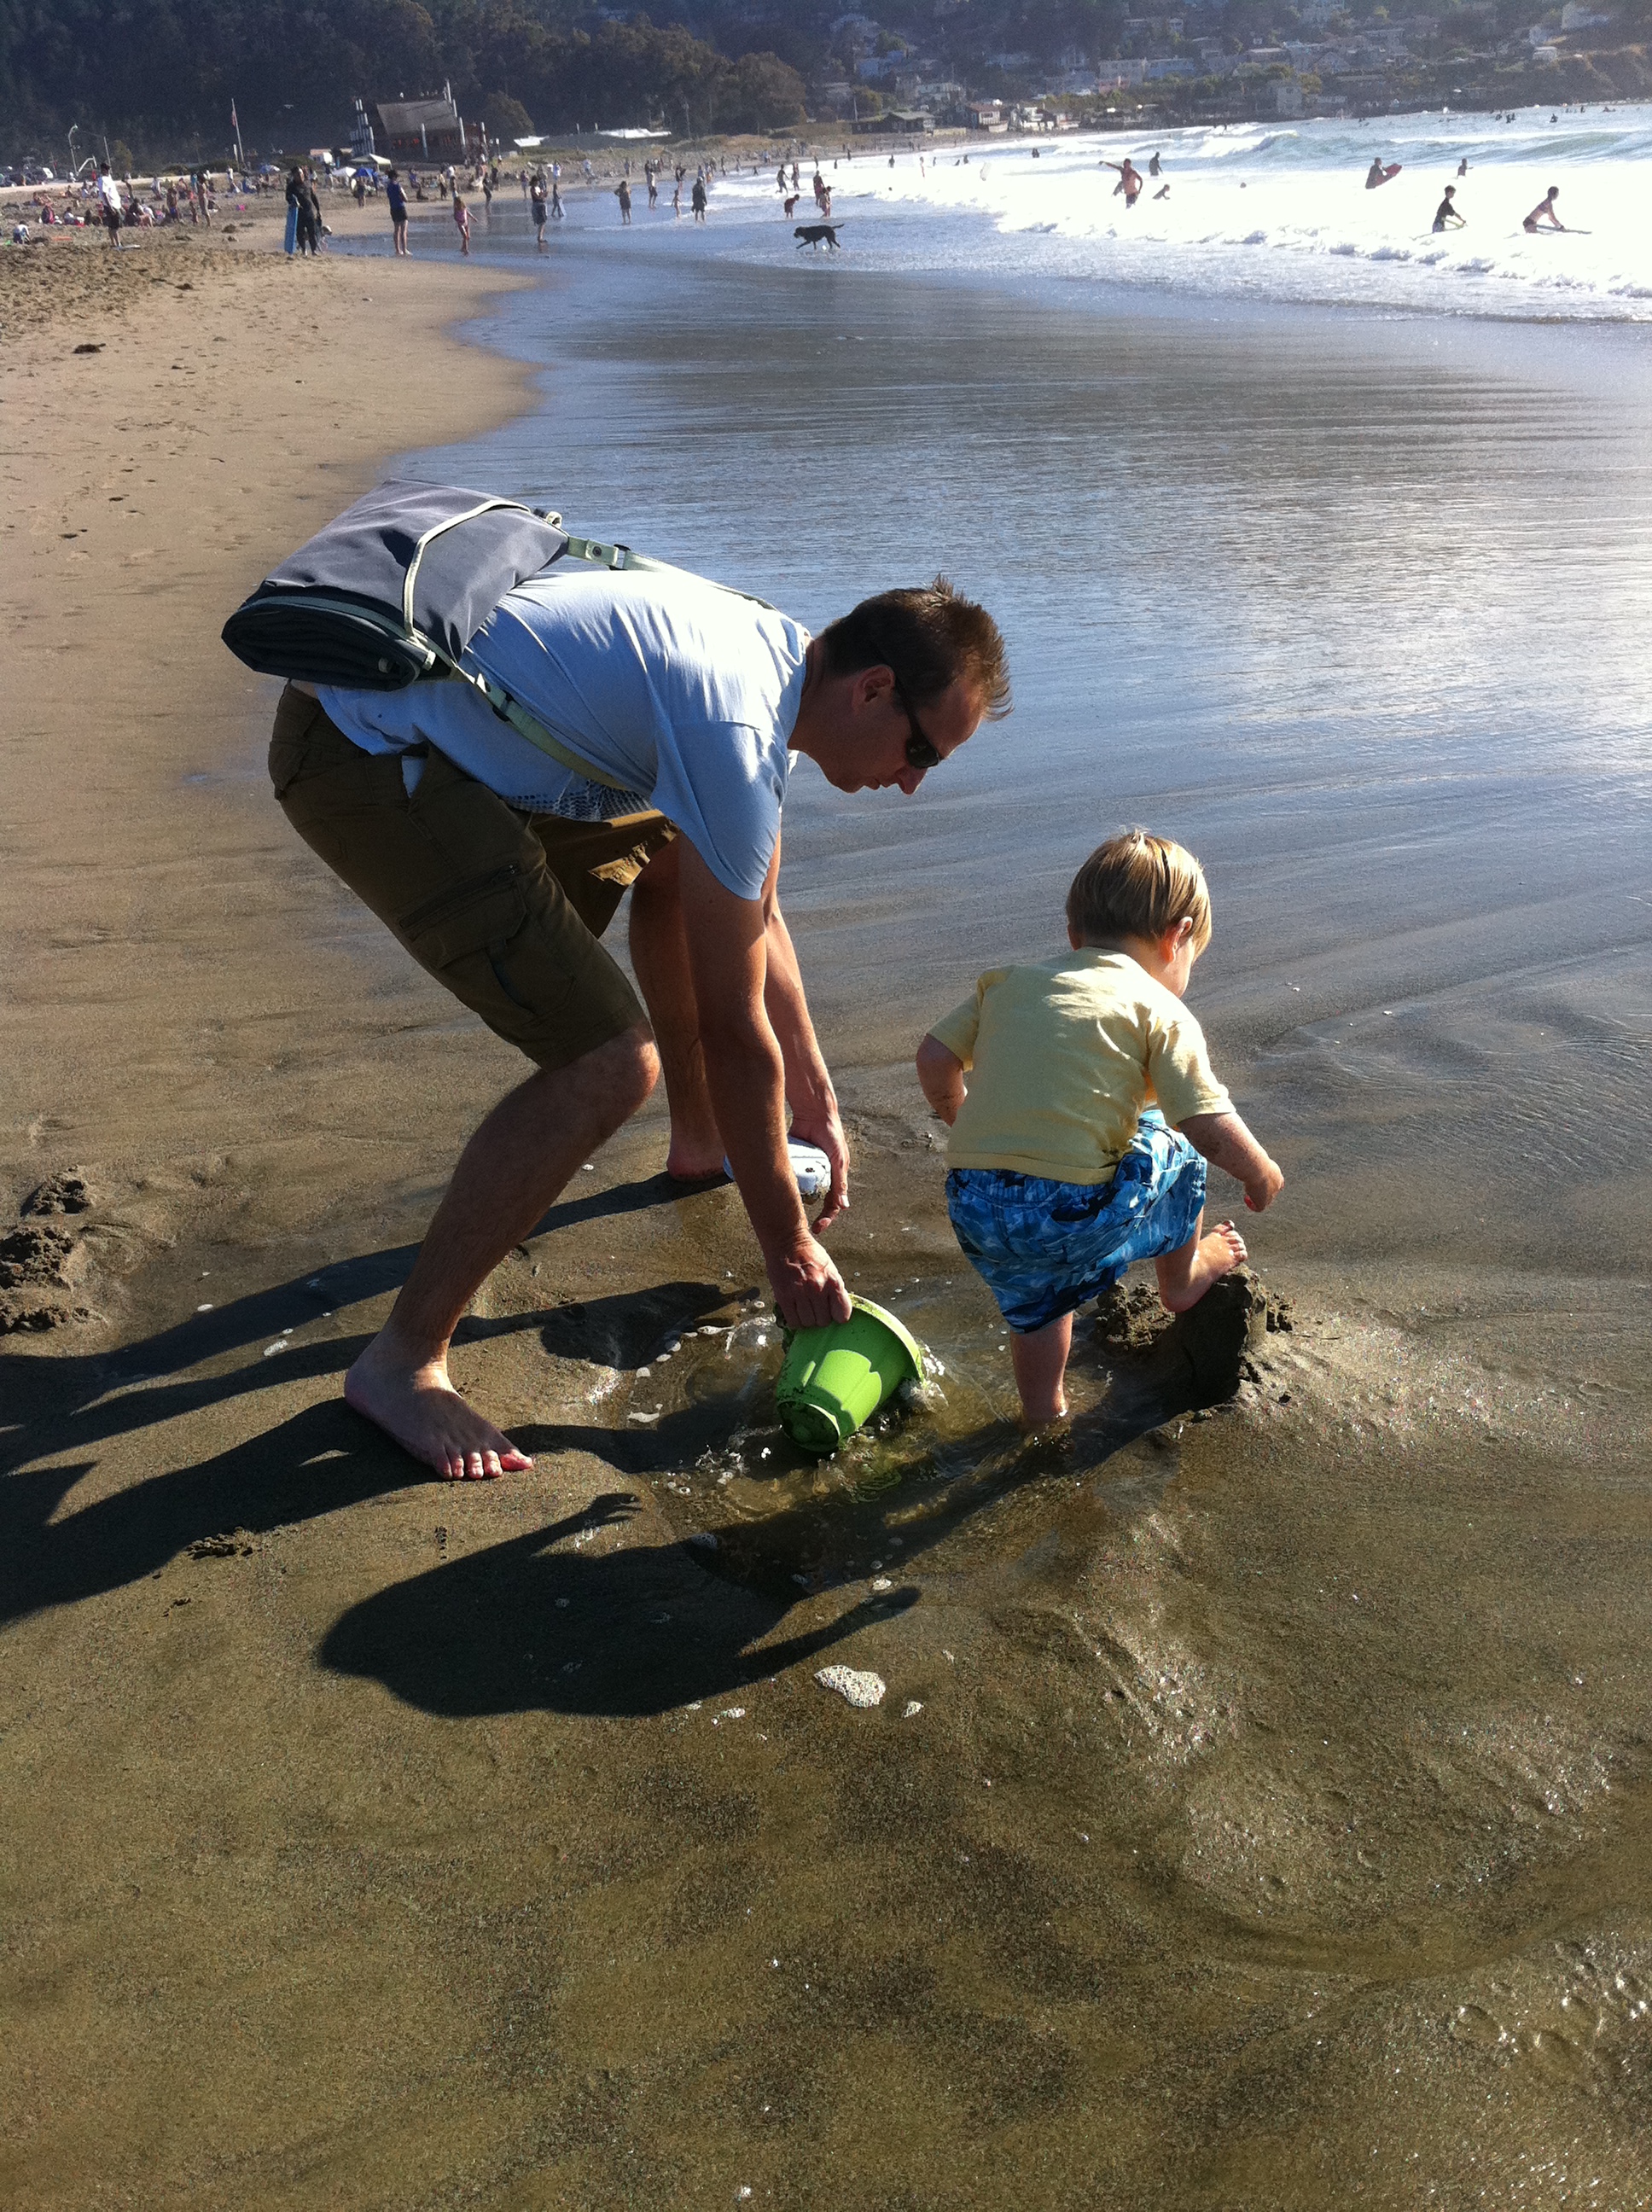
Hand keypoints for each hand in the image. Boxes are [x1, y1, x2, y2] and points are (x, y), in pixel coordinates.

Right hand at [768, 1231, 851, 1330]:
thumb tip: (837, 1313)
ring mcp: (800, 1293)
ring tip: (804, 1308)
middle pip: (823, 1322)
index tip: (832, 1314)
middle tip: (815, 1308)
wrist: (787, 1242)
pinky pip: (793, 1321)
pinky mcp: (784, 1296)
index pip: (842, 1315)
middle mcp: (818, 1288)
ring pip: (808, 1323)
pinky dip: (795, 1320)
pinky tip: (795, 1312)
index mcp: (833, 1281)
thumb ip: (835, 1290)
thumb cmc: (809, 1255)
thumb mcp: (830, 1269)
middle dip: (820, 1318)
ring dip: (806, 1319)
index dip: (837, 1316)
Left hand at [788, 1100, 849, 1229]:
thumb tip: (844, 1206)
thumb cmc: (832, 1136)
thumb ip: (840, 1183)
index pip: (832, 1205)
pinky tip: (780, 1193)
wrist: (814, 1114)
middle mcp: (820, 1176)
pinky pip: (791, 1177)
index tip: (818, 1227)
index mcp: (834, 1178)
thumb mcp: (838, 1161)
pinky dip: (787, 1185)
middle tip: (802, 1226)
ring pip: (802, 1191)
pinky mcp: (795, 1162)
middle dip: (810, 1215)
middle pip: (815, 1201)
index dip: (826, 1218)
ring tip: (788, 1211)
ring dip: (797, 1202)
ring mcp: (807, 1170)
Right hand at [1244, 1157, 1284, 1212]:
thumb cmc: (1252, 1159)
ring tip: (1248, 1195)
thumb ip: (1251, 1158)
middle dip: (1262, 1192)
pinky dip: (1252, 1205)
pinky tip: (1246, 1199)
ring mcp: (1271, 1194)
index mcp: (1276, 1173)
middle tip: (1252, 1190)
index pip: (1278, 1181)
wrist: (1256, 1167)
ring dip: (1257, 1199)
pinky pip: (1259, 1208)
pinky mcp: (1264, 1201)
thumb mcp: (1254, 1157)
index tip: (1262, 1184)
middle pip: (1272, 1192)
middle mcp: (1276, 1184)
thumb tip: (1243, 1155)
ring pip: (1266, 1201)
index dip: (1270, 1184)